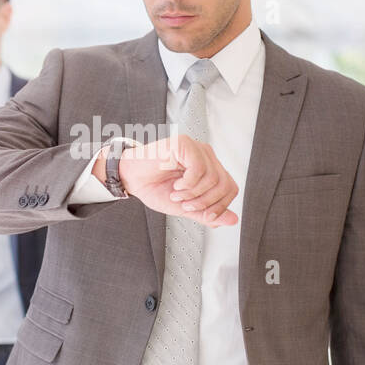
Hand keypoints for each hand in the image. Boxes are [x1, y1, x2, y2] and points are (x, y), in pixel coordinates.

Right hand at [96, 135, 238, 226]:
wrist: (131, 178)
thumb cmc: (155, 188)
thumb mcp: (185, 207)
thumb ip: (208, 213)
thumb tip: (234, 220)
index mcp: (210, 168)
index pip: (231, 188)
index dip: (220, 206)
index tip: (204, 215)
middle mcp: (207, 156)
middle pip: (225, 184)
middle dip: (206, 202)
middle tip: (185, 206)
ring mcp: (197, 148)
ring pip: (213, 178)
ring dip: (193, 194)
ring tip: (176, 194)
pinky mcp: (185, 144)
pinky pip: (199, 169)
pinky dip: (187, 183)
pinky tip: (176, 184)